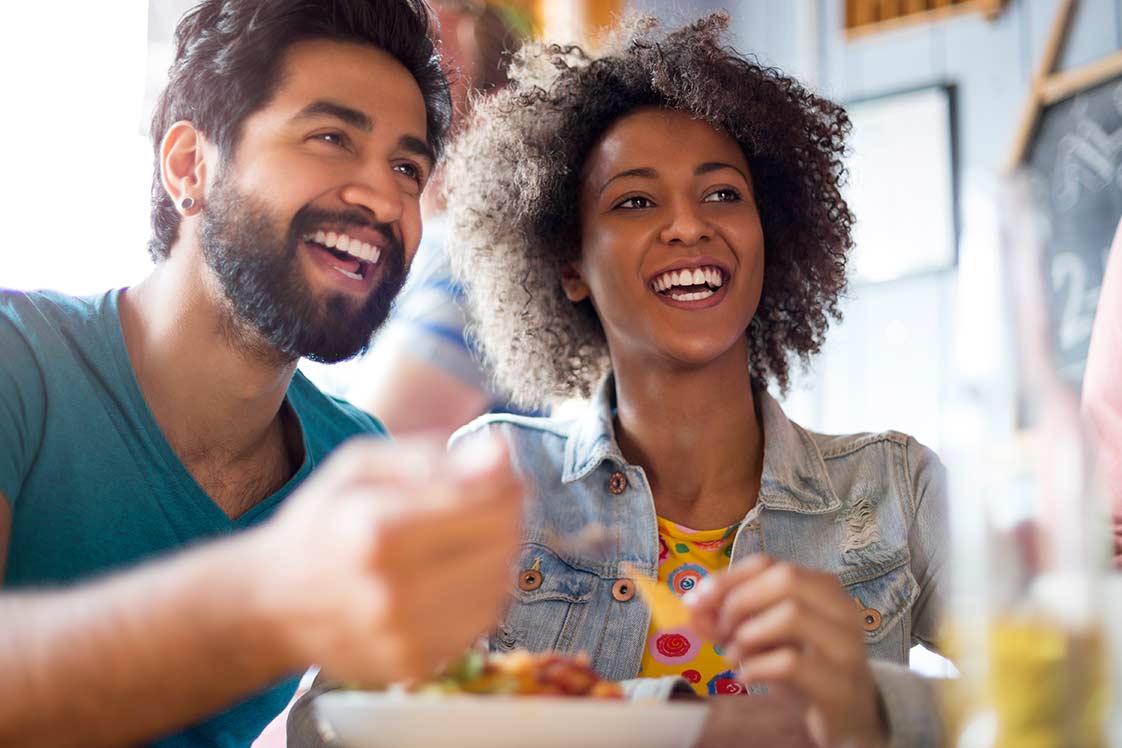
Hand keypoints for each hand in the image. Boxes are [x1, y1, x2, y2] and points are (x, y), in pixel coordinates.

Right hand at [253, 433, 523, 685]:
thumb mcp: (361, 467)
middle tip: (488, 505)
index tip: (503, 477)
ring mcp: (405, 635)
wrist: (272, 606)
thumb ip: (434, 456)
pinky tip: (452, 577)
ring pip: (499, 584)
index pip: (486, 503)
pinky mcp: (415, 665)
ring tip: (465, 541)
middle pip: (501, 543)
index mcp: (377, 528)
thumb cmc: (321, 524)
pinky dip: (480, 593)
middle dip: (506, 517)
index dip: (508, 484)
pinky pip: (482, 621)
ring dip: (498, 556)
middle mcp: (393, 589)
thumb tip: (502, 452)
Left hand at [686, 555, 887, 747]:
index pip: (768, 563)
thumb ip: (728, 621)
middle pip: (785, 578)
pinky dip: (756, 667)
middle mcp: (841, 609)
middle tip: (722, 632)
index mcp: (822, 589)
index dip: (726, 578)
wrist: (852, 718)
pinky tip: (747, 677)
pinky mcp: (841, 684)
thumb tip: (692, 608)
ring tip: (733, 656)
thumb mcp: (764, 639)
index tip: (695, 601)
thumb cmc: (805, 670)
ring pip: (792, 614)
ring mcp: (846, 646)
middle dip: (739, 602)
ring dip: (748, 634)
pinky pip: (791, 663)